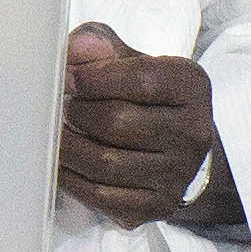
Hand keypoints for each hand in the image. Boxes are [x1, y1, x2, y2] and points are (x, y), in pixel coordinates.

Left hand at [57, 23, 237, 228]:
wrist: (175, 145)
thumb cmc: (145, 95)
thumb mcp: (131, 59)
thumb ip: (100, 45)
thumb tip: (76, 49)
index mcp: (191, 86)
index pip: (140, 78)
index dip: (93, 78)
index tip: (67, 77)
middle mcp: (194, 131)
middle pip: (117, 122)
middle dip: (77, 113)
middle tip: (61, 109)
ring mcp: (179, 173)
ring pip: (106, 163)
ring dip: (68, 148)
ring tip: (56, 135)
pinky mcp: (159, 205)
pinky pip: (103, 196)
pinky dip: (72, 180)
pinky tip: (63, 164)